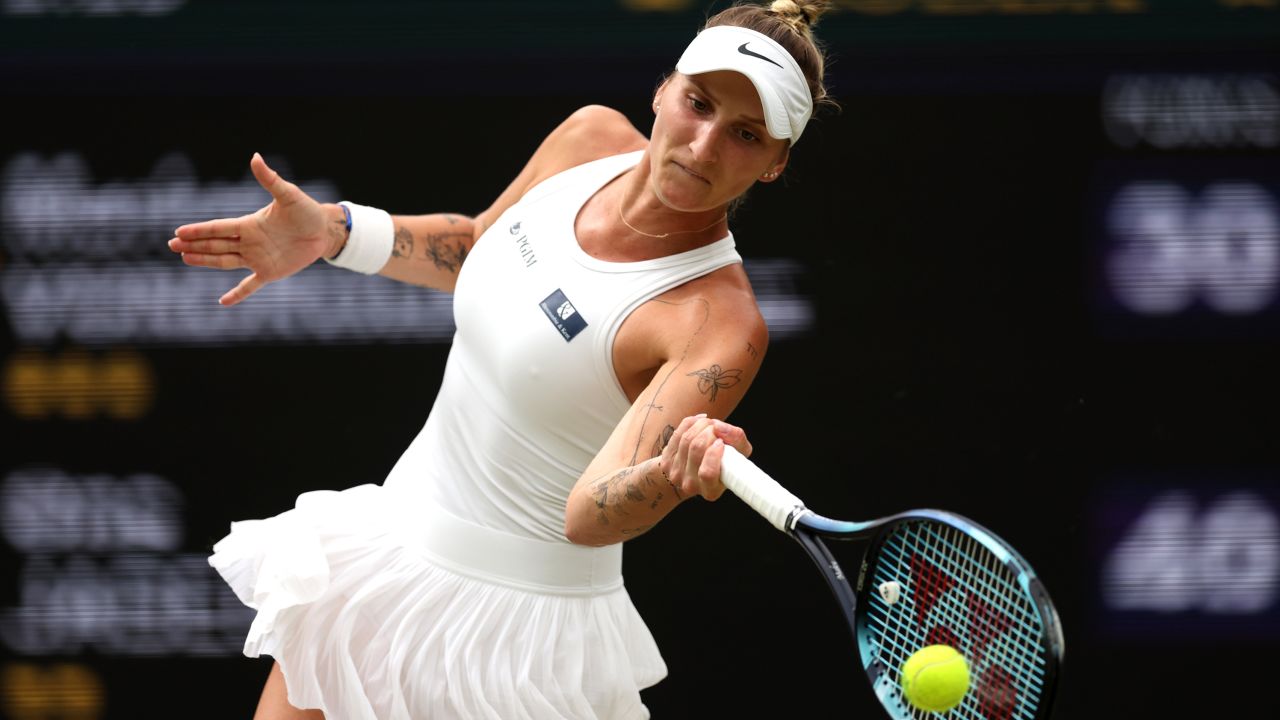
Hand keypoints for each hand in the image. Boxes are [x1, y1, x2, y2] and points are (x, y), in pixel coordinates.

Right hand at [167, 153, 337, 305]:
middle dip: (194, 245)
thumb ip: (269, 179)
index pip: (218, 228)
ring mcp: (257, 258)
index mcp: (249, 224)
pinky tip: (222, 302)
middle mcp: (249, 242)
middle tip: (172, 246)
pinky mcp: (270, 272)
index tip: (179, 232)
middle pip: (216, 244)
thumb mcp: (287, 194)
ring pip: (225, 261)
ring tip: (185, 259)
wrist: (323, 231)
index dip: (199, 230)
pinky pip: (250, 285)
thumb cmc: (306, 211)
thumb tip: (255, 156)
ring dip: (205, 261)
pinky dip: (237, 294)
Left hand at [659, 414, 752, 500]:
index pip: (707, 473)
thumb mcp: (739, 453)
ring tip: (710, 426)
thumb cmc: (725, 460)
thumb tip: (717, 427)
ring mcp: (675, 473)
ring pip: (687, 438)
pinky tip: (699, 423)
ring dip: (701, 424)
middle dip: (710, 431)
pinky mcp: (666, 461)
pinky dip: (691, 423)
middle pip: (697, 448)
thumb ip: (736, 438)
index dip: (713, 454)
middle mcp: (691, 485)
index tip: (721, 442)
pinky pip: (678, 433)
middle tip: (717, 429)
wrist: (700, 466)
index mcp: (711, 490)